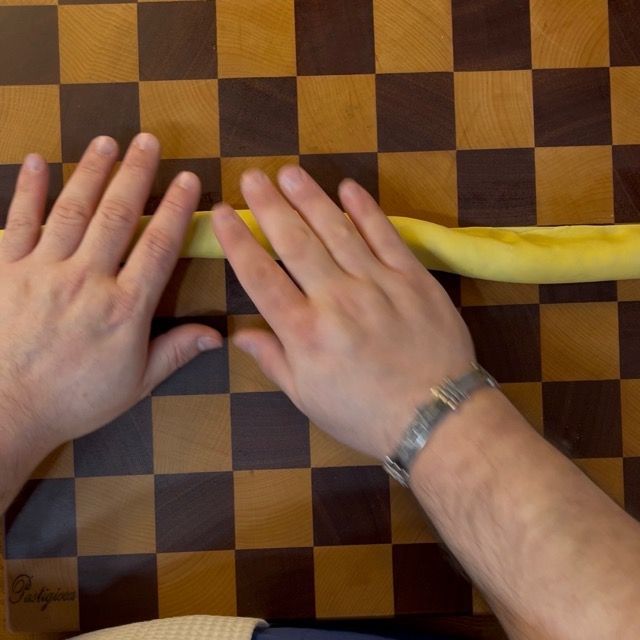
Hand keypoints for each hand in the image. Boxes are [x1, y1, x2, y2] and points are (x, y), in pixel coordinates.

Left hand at [0, 133, 221, 454]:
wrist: (5, 411)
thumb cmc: (75, 399)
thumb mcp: (136, 383)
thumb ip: (175, 351)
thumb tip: (217, 335)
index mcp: (124, 308)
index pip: (158, 246)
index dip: (176, 209)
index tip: (188, 180)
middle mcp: (87, 280)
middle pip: (117, 216)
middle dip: (135, 174)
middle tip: (148, 141)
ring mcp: (43, 271)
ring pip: (73, 210)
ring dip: (92, 172)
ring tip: (107, 142)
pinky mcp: (6, 271)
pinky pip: (19, 222)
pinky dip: (29, 191)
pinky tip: (40, 164)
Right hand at [213, 167, 475, 459]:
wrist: (435, 418)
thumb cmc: (365, 415)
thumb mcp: (308, 398)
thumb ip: (273, 361)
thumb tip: (238, 335)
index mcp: (304, 332)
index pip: (260, 276)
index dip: (237, 241)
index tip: (222, 213)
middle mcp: (335, 299)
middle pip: (294, 243)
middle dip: (269, 206)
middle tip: (252, 177)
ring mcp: (376, 283)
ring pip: (336, 230)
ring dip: (309, 197)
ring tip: (289, 172)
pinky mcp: (412, 277)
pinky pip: (385, 235)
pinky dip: (365, 209)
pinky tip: (347, 188)